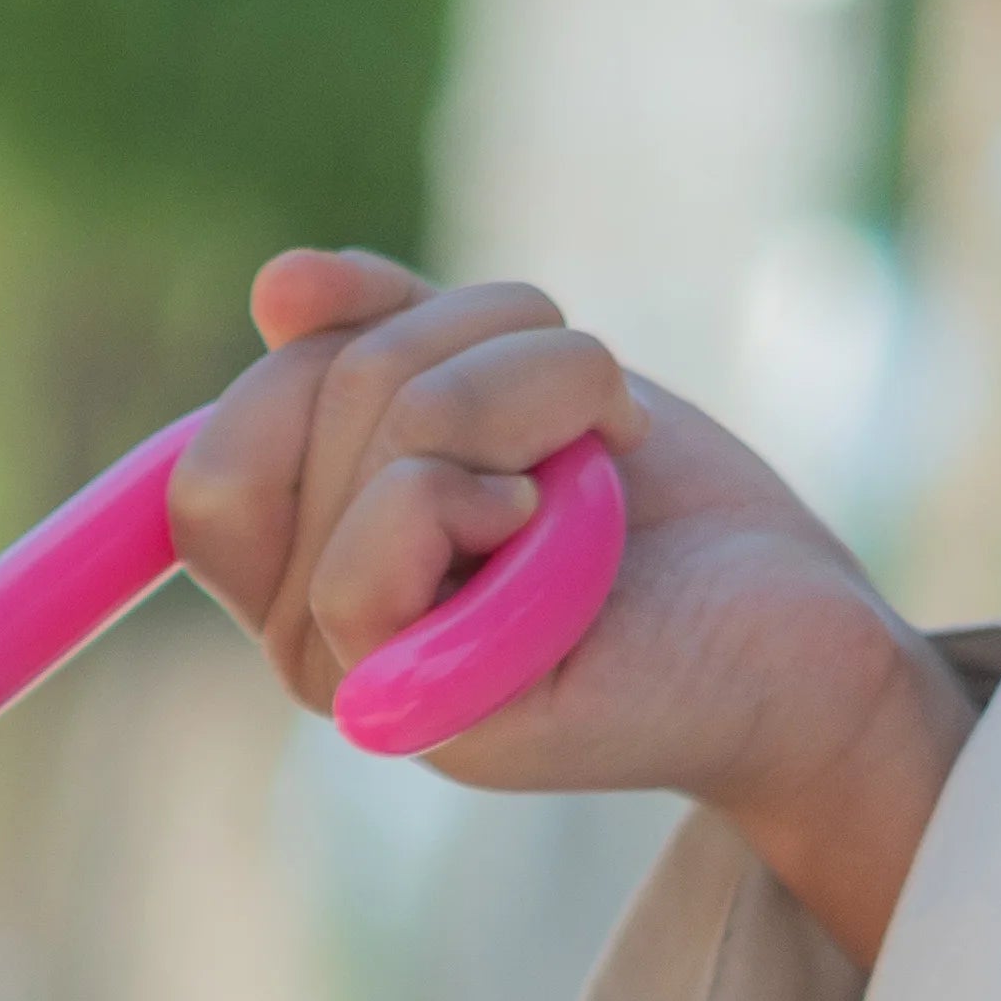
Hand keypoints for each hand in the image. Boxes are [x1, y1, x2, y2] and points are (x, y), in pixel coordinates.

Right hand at [167, 248, 980, 967]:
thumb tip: (278, 286)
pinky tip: (561, 528)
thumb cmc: (649, 511)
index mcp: (294, 571)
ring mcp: (360, 686)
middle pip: (318, 391)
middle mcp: (302, 643)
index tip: (465, 361)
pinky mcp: (429, 714)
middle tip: (588, 402)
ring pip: (387, 436)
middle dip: (485, 336)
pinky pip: (371, 561)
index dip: (333, 351)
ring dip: (540, 386)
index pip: (211, 451)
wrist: (789, 625)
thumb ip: (387, 332)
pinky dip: (494, 489)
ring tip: (604, 452)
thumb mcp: (504, 380)